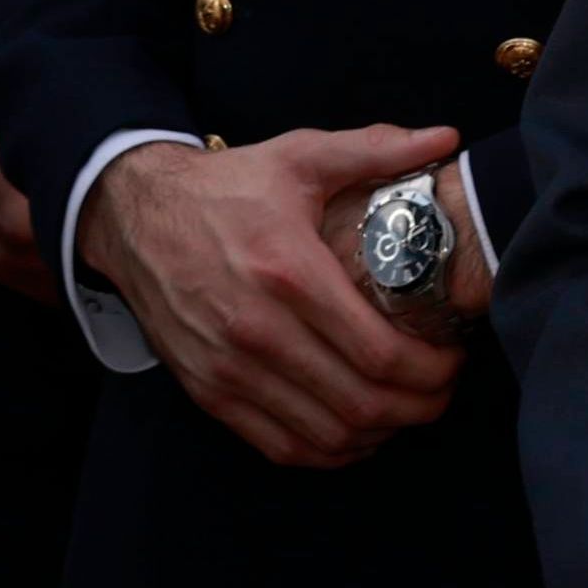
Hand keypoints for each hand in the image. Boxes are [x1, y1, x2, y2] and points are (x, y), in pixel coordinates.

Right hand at [73, 124, 465, 466]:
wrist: (135, 216)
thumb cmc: (225, 188)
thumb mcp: (298, 155)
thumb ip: (375, 149)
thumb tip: (445, 137)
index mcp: (288, 271)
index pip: (380, 353)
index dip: (433, 370)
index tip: (452, 358)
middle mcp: (256, 329)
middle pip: (362, 404)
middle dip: (420, 406)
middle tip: (442, 388)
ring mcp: (229, 368)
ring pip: (328, 435)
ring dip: (381, 433)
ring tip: (405, 407)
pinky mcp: (209, 391)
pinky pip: (284, 447)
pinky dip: (331, 450)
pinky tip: (356, 428)